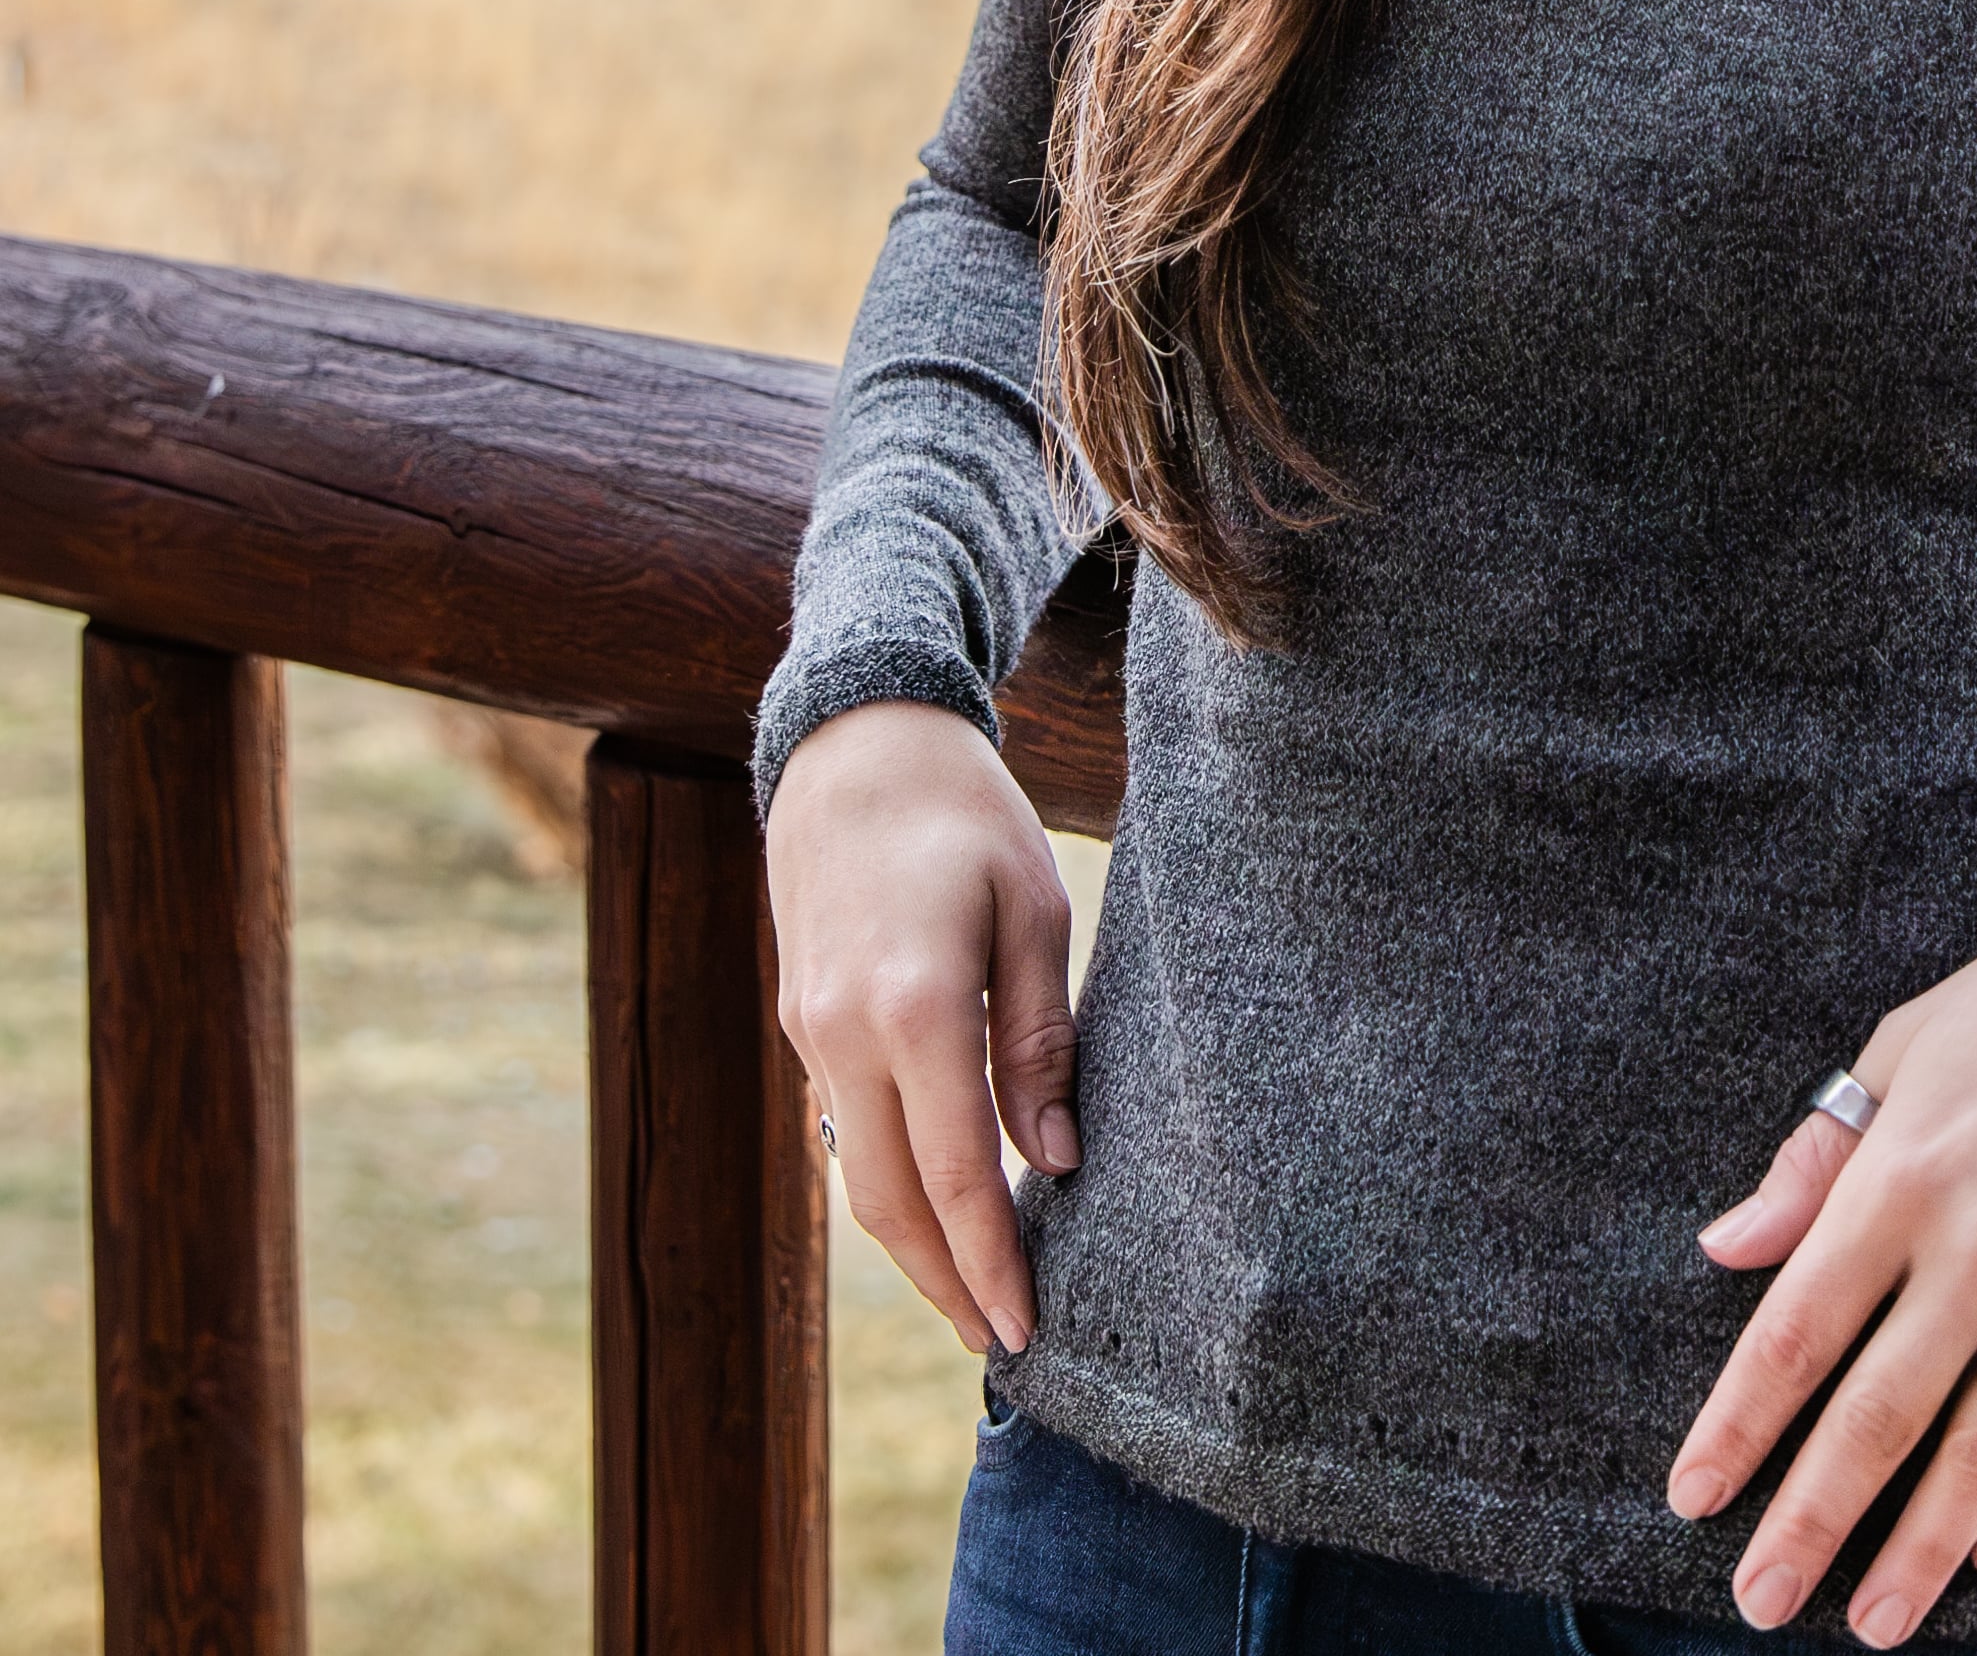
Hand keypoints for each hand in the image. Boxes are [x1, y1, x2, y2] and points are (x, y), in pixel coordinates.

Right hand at [764, 700, 1080, 1357]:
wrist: (852, 747)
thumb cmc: (964, 814)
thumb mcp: (1031, 907)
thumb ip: (1039, 1039)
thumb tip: (1057, 1160)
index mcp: (913, 1007)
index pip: (955, 1174)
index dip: (990, 1261)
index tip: (1024, 1331)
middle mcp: (844, 1037)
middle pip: (891, 1203)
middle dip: (947, 1281)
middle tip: (1002, 1344)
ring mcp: (811, 1035)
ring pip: (858, 1176)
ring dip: (914, 1244)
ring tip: (976, 1293)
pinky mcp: (803, 1025)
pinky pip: (846, 1128)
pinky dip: (890, 1181)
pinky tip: (939, 1202)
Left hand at [1670, 820, 1976, 1640]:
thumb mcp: (1908, 1043)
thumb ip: (1817, 1159)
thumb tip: (1727, 1249)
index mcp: (1908, 1172)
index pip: (1800, 1329)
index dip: (1740, 1424)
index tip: (1692, 1497)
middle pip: (1880, 1417)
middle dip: (1812, 1520)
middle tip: (1760, 1601)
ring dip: (1920, 1550)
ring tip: (1872, 1623)